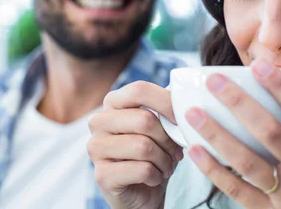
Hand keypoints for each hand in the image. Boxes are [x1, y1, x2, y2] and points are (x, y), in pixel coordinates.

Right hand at [87, 81, 183, 208]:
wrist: (142, 191)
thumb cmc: (154, 152)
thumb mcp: (163, 126)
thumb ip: (168, 110)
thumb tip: (184, 101)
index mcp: (113, 102)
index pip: (140, 90)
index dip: (166, 102)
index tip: (182, 119)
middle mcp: (99, 121)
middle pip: (144, 120)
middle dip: (168, 139)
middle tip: (175, 151)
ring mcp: (96, 148)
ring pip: (144, 146)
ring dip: (164, 160)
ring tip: (166, 165)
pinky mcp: (101, 174)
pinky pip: (142, 169)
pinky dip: (156, 175)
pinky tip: (154, 177)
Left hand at [184, 59, 280, 208]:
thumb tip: (269, 88)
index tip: (258, 65)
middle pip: (271, 131)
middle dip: (239, 103)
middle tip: (214, 81)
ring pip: (248, 161)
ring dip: (218, 135)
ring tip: (194, 113)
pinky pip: (237, 189)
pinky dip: (214, 169)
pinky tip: (196, 150)